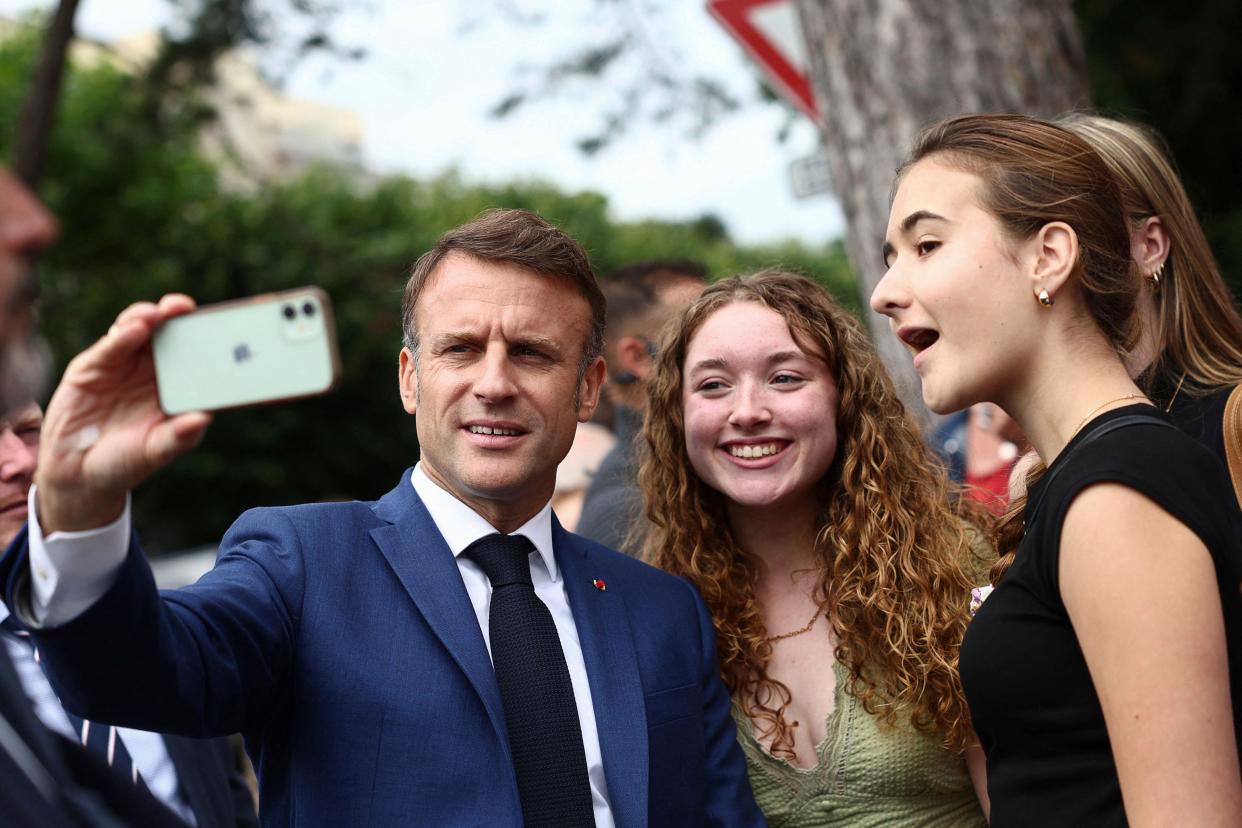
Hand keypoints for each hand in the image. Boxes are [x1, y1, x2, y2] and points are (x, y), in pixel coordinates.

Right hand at [35, 295, 211, 532]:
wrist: (77, 473)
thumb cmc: (126, 462)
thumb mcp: (155, 452)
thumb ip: (178, 437)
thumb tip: (203, 419)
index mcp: (177, 386)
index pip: (195, 354)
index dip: (206, 338)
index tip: (219, 328)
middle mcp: (153, 370)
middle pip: (169, 333)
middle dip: (177, 316)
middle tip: (185, 308)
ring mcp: (124, 364)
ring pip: (140, 330)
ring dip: (149, 318)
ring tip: (158, 315)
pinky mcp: (94, 365)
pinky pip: (111, 346)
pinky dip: (122, 335)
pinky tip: (134, 330)